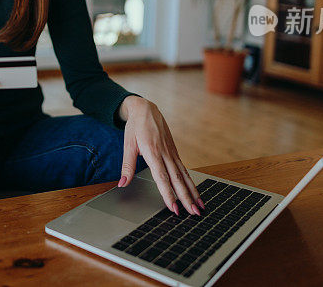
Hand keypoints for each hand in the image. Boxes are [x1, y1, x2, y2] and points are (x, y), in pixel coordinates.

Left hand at [119, 96, 203, 215]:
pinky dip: (190, 182)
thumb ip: (127, 165)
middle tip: (194, 213)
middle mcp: (165, 153)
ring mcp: (172, 152)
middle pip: (178, 179)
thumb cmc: (136, 127)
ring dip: (193, 192)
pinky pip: (184, 169)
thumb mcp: (127, 144)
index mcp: (153, 152)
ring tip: (200, 207)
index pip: (162, 178)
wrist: (146, 109)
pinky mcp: (174, 151)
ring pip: (184, 175)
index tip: (174, 208)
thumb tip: (122, 183)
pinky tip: (195, 192)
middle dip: (186, 198)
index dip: (169, 194)